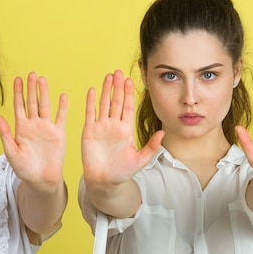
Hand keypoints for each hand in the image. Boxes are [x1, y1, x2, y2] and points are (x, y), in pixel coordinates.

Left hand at [0, 72, 66, 189]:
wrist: (41, 180)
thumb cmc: (24, 169)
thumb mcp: (11, 152)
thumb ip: (5, 134)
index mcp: (21, 128)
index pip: (19, 106)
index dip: (18, 93)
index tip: (17, 79)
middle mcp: (34, 125)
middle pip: (32, 102)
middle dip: (31, 88)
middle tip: (31, 74)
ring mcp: (47, 128)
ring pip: (45, 106)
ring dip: (44, 93)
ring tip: (42, 79)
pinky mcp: (59, 133)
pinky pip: (61, 117)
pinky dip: (62, 107)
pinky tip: (62, 96)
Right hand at [81, 70, 163, 190]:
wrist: (104, 182)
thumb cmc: (122, 172)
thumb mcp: (140, 160)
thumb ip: (151, 146)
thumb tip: (163, 133)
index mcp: (125, 130)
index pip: (127, 107)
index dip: (128, 93)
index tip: (129, 80)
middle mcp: (113, 125)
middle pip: (116, 101)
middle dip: (117, 87)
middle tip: (118, 72)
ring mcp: (100, 127)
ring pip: (103, 104)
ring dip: (105, 90)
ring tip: (108, 76)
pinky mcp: (88, 132)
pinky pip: (89, 114)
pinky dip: (90, 102)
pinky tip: (91, 90)